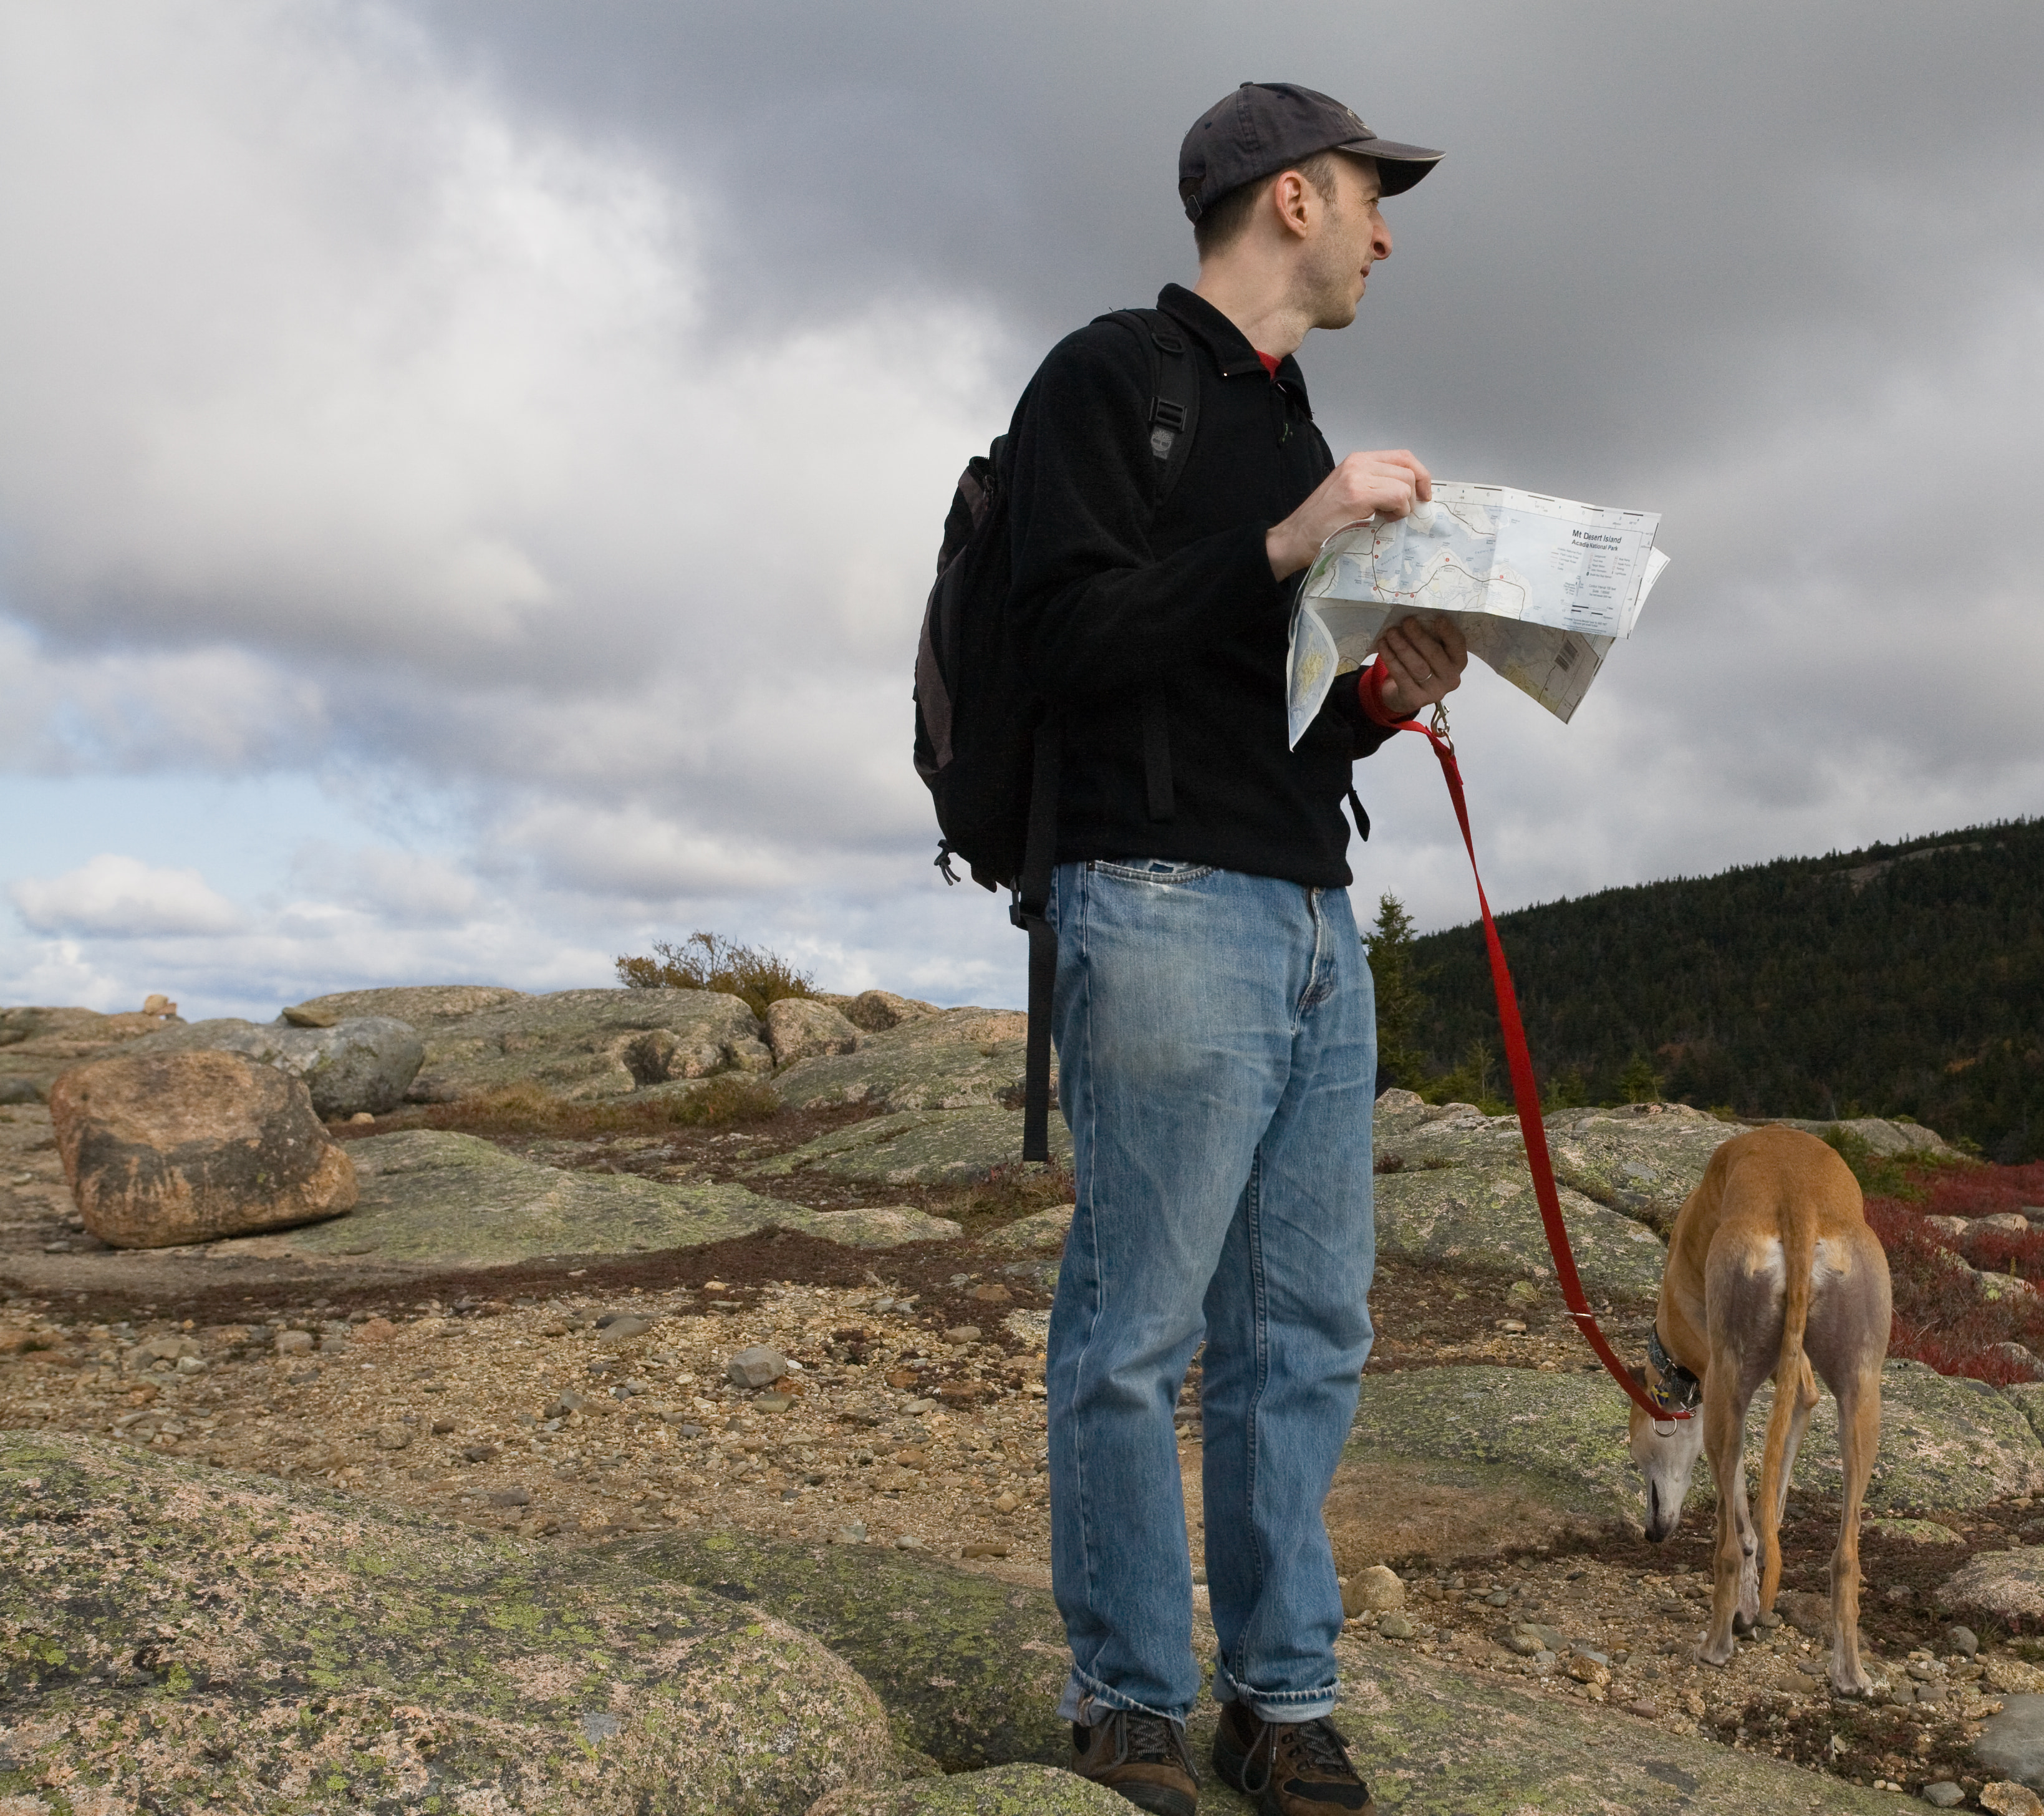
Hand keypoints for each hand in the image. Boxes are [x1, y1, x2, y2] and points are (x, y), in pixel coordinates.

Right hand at [1265, 449, 1431, 579]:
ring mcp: (1358, 477)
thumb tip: (1409, 492)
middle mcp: (1359, 463)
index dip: (1420, 475)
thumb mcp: (1350, 492)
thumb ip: (1375, 484)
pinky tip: (1382, 521)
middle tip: (1400, 514)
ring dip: (1403, 506)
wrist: (1295, 538)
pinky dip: (1397, 512)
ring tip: (1385, 519)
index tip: (1423, 496)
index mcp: (1358, 460)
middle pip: (1408, 470)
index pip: (1403, 457)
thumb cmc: (1322, 523)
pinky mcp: (1358, 495)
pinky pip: (1397, 497)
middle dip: (1413, 495)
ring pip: (1405, 484)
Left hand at [1375, 614, 1467, 718]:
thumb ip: (1431, 637)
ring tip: (1390, 632)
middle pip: (1435, 655)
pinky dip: (1391, 659)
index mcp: (1458, 663)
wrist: (1404, 694)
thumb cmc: (1422, 663)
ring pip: (1417, 666)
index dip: (1449, 633)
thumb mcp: (1430, 650)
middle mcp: (1451, 679)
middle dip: (1419, 636)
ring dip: (1402, 647)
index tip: (1438, 618)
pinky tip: (1383, 646)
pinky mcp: (1415, 699)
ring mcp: (1434, 691)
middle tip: (1406, 621)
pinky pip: (1402, 675)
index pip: (1458, 646)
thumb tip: (1418, 617)